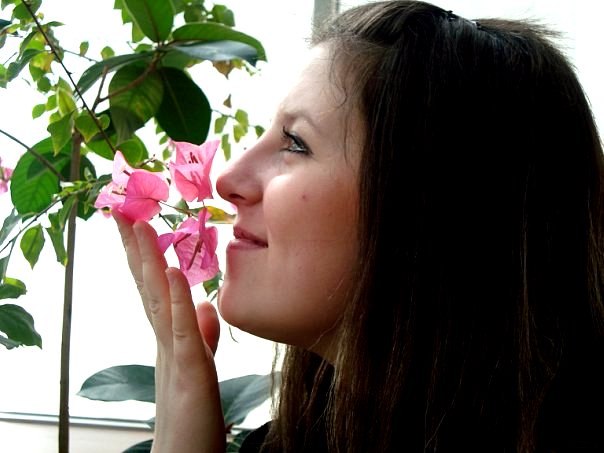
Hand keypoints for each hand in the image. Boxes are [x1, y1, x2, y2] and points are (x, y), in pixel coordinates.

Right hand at [115, 213, 224, 452]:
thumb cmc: (192, 416)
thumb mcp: (199, 366)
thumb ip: (200, 335)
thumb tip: (201, 304)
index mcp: (170, 337)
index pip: (154, 288)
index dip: (144, 256)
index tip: (136, 223)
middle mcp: (166, 340)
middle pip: (148, 286)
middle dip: (136, 248)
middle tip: (122, 211)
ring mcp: (175, 353)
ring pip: (159, 299)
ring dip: (149, 261)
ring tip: (140, 225)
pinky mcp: (190, 370)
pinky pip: (182, 329)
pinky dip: (175, 299)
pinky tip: (171, 272)